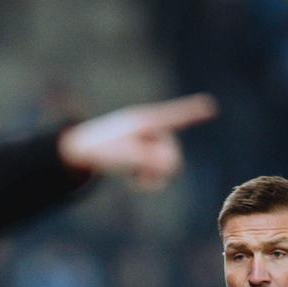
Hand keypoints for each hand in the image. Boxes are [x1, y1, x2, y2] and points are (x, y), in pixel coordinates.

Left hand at [58, 94, 218, 190]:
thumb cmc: (98, 150)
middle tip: (140, 179)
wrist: (77, 152)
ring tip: (134, 179)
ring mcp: (148, 143)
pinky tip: (133, 180)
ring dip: (155, 177)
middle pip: (173, 153)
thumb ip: (149, 160)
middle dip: (162, 168)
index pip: (175, 117)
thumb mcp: (124, 155)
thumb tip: (172, 168)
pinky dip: (149, 180)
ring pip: (168, 166)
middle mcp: (151, 131)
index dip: (193, 113)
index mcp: (146, 122)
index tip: (210, 105)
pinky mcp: (143, 155)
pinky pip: (159, 172)